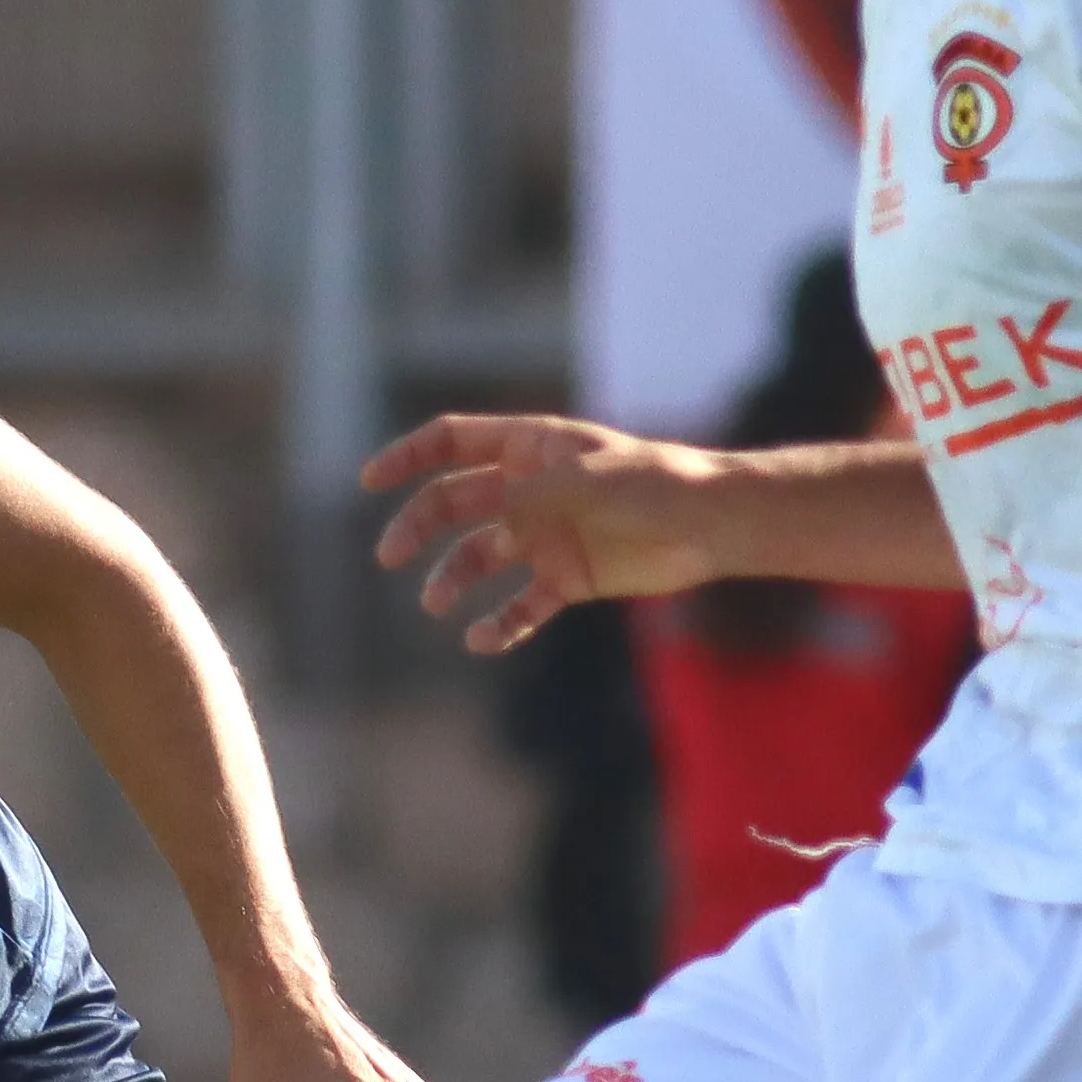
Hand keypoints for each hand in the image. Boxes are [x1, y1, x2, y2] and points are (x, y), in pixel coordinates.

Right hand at [361, 414, 728, 653]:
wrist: (710, 525)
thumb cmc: (655, 485)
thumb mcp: (584, 479)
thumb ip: (529, 496)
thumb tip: (488, 523)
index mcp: (531, 447)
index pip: (454, 442)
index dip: (408, 457)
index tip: (370, 482)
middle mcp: (531, 489)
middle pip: (453, 503)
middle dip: (418, 526)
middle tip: (390, 556)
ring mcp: (547, 534)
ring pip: (479, 557)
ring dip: (450, 577)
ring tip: (435, 604)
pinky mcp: (567, 577)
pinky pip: (520, 606)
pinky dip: (498, 624)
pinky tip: (481, 638)